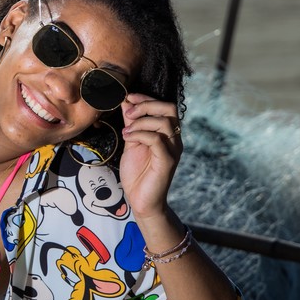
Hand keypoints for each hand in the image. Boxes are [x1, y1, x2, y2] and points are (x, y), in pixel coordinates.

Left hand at [118, 93, 181, 220]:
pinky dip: (140, 134)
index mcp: (167, 134)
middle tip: (128, 113)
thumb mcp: (131, 143)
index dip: (147, 98)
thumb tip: (126, 103)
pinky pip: (157, 140)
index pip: (165, 106)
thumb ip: (131, 124)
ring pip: (164, 123)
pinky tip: (127, 138)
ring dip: (141, 121)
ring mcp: (173, 150)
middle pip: (169, 109)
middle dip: (146, 105)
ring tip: (126, 130)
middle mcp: (174, 139)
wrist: (141, 201)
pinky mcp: (168, 161)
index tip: (129, 98)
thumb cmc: (137, 174)